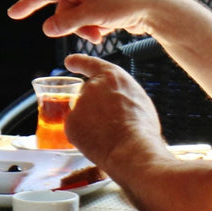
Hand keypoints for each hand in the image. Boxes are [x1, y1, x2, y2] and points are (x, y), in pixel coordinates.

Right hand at [7, 0, 195, 45]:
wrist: (152, 5)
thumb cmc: (123, 2)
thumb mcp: (92, 14)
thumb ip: (67, 22)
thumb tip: (46, 29)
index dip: (27, 4)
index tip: (12, 14)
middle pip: (61, 11)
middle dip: (72, 25)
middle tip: (91, 30)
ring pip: (74, 20)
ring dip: (84, 29)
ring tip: (101, 32)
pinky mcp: (100, 6)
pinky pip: (86, 22)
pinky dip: (93, 29)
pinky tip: (107, 29)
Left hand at [61, 53, 165, 169]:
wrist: (132, 148)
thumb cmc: (141, 127)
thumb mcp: (137, 98)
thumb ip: (120, 92)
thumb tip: (115, 100)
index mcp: (111, 77)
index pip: (89, 63)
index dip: (78, 62)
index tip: (70, 61)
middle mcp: (91, 86)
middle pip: (87, 94)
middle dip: (94, 107)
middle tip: (111, 124)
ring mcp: (79, 104)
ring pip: (82, 114)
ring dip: (90, 122)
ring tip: (109, 136)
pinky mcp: (71, 123)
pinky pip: (76, 130)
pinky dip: (84, 137)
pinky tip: (99, 143)